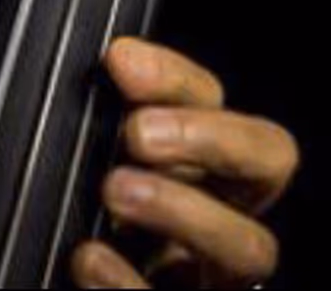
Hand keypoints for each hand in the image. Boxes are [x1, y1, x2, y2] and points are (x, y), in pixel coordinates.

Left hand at [71, 38, 298, 288]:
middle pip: (268, 163)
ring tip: (117, 190)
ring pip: (250, 247)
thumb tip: (112, 67)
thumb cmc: (87, 247)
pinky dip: (131, 283)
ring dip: (186, 209)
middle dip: (211, 137)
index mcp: (208, 174)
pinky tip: (91, 259)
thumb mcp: (94, 178)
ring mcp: (218, 282)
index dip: (178, 80)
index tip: (122, 62)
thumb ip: (108, 132)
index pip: (214, 101)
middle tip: (139, 133)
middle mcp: (227, 224)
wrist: (62, 288)